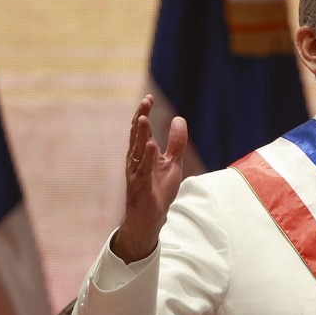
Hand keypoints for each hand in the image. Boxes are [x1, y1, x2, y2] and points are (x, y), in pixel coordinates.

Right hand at [112, 95, 187, 262]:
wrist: (152, 216)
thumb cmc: (159, 189)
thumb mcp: (172, 162)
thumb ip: (176, 142)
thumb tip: (179, 119)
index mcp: (144, 153)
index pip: (143, 129)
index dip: (144, 113)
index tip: (149, 98)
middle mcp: (137, 159)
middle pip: (137, 135)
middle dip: (139, 118)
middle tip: (144, 102)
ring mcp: (137, 172)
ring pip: (136, 149)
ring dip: (139, 134)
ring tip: (142, 117)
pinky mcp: (140, 185)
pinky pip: (143, 169)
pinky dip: (147, 157)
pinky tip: (150, 145)